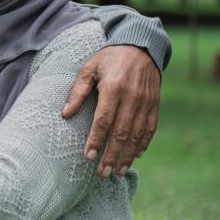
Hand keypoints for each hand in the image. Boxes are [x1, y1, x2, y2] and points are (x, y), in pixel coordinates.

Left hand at [62, 45, 160, 177]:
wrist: (140, 46)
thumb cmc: (108, 59)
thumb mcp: (88, 69)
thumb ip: (77, 92)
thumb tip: (65, 114)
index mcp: (114, 88)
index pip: (104, 120)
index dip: (96, 140)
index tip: (88, 156)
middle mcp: (132, 97)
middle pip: (121, 132)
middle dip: (112, 155)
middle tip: (103, 173)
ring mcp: (146, 102)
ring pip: (137, 135)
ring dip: (128, 155)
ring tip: (118, 171)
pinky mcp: (155, 104)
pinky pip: (150, 128)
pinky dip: (143, 144)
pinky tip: (135, 156)